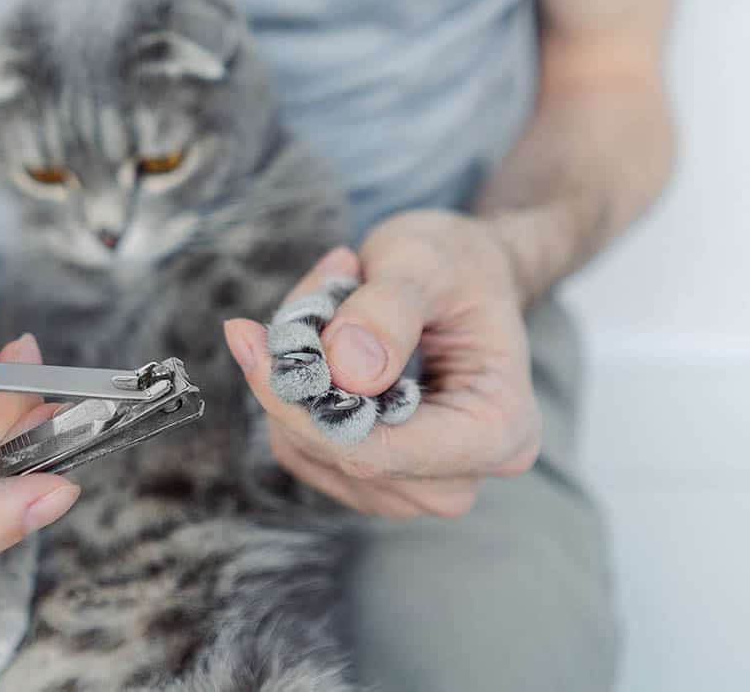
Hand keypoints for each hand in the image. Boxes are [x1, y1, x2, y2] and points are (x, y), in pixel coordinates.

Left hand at [224, 210, 541, 518]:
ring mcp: (412, 487)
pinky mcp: (368, 477)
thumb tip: (346, 370)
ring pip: (308, 450)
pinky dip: (292, 389)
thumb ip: (388, 310)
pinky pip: (298, 444)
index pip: (385, 451)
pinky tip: (322, 339)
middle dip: (300, 379)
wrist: (462, 276)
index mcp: (500, 431)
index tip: (249, 338)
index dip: (306, 406)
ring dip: (294, 378)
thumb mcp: (426, 262)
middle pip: (343, 455)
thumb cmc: (455, 265)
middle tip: (312, 294)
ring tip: (331, 303)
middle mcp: (459, 477)